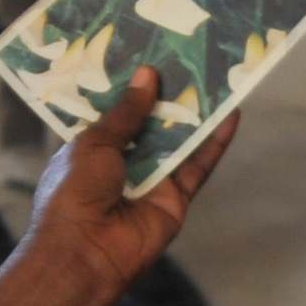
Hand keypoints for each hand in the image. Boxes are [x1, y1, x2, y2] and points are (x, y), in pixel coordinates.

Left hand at [19, 68, 231, 305]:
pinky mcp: (175, 198)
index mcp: (91, 149)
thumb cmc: (74, 194)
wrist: (84, 253)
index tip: (148, 52)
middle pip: (151, 123)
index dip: (131, 86)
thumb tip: (149, 76)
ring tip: (216, 75)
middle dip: (168, 94)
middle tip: (188, 54)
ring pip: (178, 141)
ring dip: (194, 113)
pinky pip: (198, 166)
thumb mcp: (94, 143)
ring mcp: (151, 180)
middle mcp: (122, 163)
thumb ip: (125, 113)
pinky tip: (231, 114)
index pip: (115, 112)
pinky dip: (214, 142)